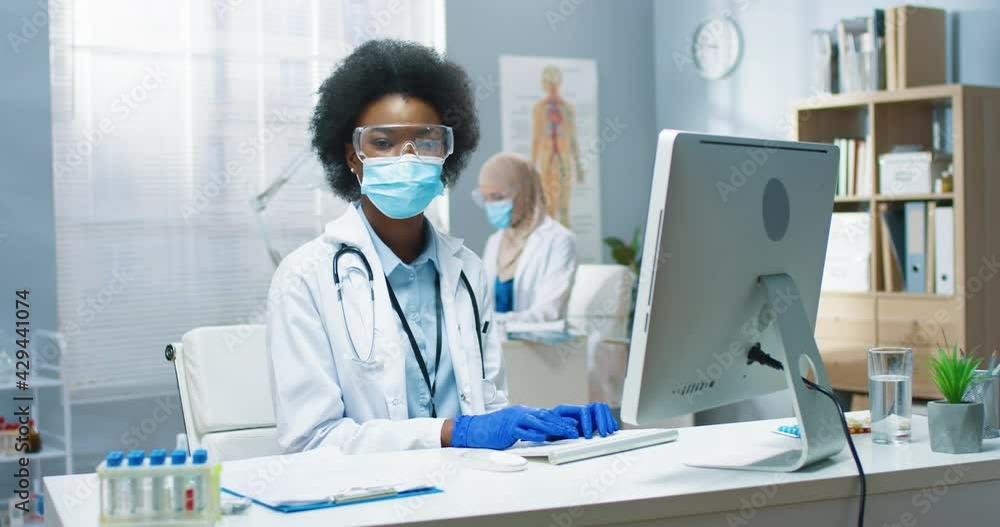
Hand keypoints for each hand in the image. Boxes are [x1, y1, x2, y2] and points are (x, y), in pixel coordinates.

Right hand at [451, 405, 578, 449]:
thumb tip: (542, 434)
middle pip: (545, 416)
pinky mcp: (507, 429)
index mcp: (523, 412)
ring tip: (565, 432)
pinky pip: (523, 431)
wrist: (475, 429)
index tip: (573, 424)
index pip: (545, 414)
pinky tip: (544, 437)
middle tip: (574, 429)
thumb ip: (527, 428)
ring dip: (553, 427)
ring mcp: (514, 420)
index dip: (560, 419)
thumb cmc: (493, 430)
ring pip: (537, 422)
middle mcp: (520, 413)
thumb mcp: (514, 426)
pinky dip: (534, 434)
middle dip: (561, 423)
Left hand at [552, 403, 618, 438]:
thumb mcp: (551, 429)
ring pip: (602, 409)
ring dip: (607, 420)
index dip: (588, 422)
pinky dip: (610, 421)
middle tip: (603, 434)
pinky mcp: (592, 420)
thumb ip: (562, 427)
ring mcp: (586, 414)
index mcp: (567, 409)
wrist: (547, 432)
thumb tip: (574, 427)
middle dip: (602, 421)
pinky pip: (605, 415)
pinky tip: (611, 429)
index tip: (588, 435)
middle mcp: (579, 410)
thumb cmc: (547, 430)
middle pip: (596, 407)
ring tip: (608, 432)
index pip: (583, 410)